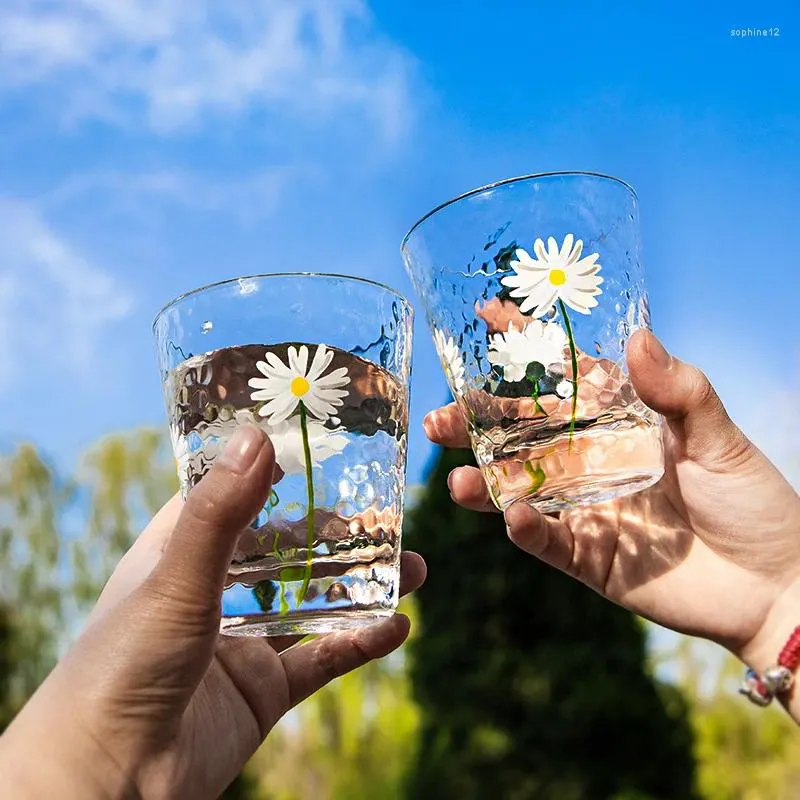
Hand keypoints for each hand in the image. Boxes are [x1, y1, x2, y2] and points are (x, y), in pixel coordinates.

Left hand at [0, 426, 425, 798]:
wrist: (108, 785)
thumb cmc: (119, 669)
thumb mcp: (175, 579)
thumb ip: (221, 512)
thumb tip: (259, 436)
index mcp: (180, 553)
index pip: (234, 498)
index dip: (276, 472)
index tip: (325, 446)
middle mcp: (213, 592)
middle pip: (287, 550)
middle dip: (337, 535)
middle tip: (387, 516)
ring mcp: (242, 642)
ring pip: (313, 602)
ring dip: (362, 587)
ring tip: (415, 568)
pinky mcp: (264, 690)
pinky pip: (323, 659)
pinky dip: (361, 642)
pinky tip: (397, 626)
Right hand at [424, 330, 799, 692]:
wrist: (777, 585)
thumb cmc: (755, 502)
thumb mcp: (721, 438)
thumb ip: (680, 392)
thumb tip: (638, 337)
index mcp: (621, 422)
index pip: (564, 376)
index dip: (526, 347)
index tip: (489, 315)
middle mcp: (593, 459)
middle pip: (522, 435)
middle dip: (477, 424)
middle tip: (439, 419)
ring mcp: (586, 507)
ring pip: (521, 489)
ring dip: (485, 484)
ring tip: (456, 481)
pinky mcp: (589, 554)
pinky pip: (547, 540)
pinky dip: (527, 529)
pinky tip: (514, 516)